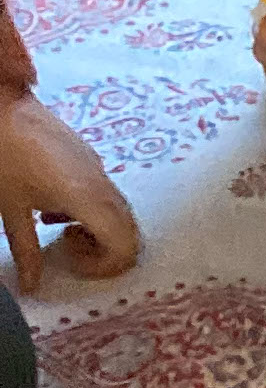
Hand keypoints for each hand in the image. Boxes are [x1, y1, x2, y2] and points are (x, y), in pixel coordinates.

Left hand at [0, 91, 137, 296]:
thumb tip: (31, 285)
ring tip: (64, 230)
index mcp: (86, 197)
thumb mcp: (10, 209)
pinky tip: (58, 208)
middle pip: (129, 232)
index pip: (123, 246)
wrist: (0, 102)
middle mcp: (101, 183)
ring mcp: (98, 167)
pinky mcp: (90, 157)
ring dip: (100, 232)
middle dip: (108, 252)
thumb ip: (27, 251)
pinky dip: (93, 212)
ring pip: (120, 213)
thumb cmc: (3, 152)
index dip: (106, 266)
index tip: (75, 264)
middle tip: (73, 252)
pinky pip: (106, 194)